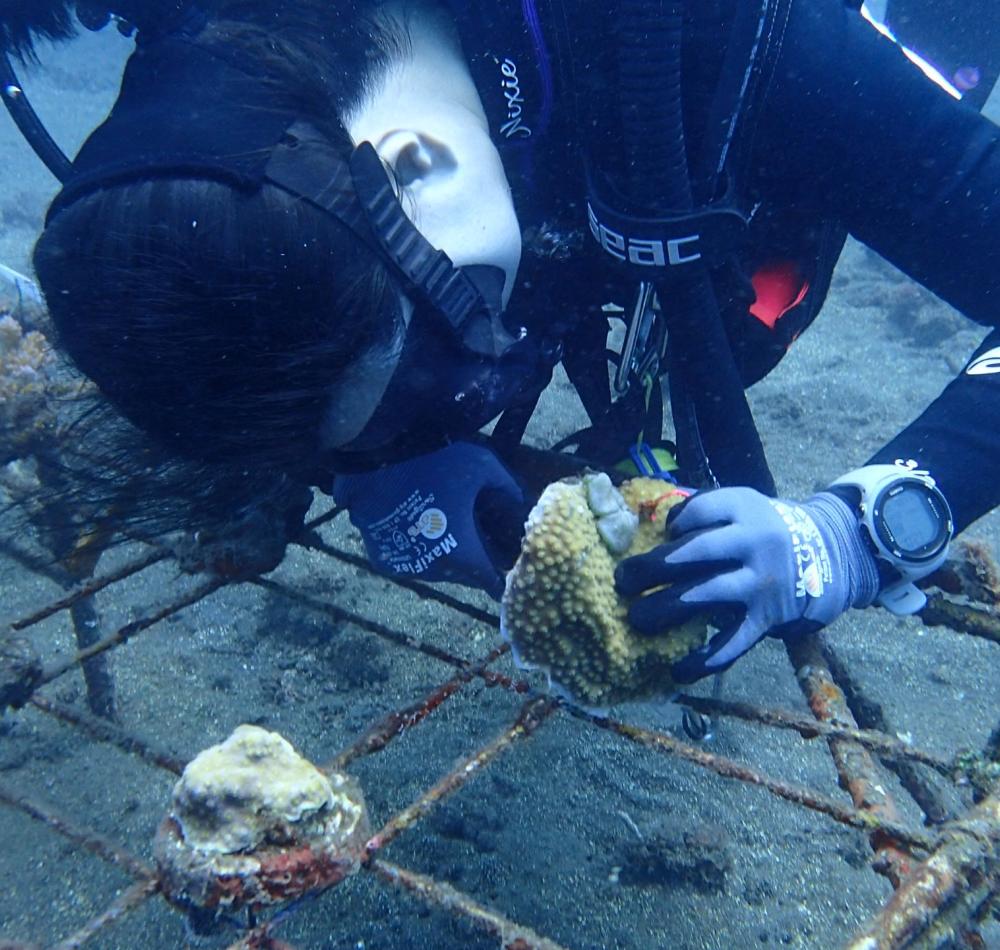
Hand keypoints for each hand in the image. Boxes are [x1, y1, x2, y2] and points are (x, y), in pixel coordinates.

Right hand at [333, 442, 524, 598]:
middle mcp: (435, 568)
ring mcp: (406, 566)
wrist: (374, 458)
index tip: (507, 573)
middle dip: (474, 562)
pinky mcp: (384, 559)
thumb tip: (520, 502)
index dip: (502, 580)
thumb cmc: (433, 463)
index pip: (492, 583)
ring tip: (450, 532)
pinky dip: (419, 551)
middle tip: (480, 541)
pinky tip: (423, 529)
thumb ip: (506, 486)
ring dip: (446, 557)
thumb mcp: (481, 465)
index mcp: (463, 553)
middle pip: (464, 575)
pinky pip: (411, 561)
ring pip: (436, 570)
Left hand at [615, 487, 879, 681]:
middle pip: (697, 553)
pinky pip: (732, 643)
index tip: (660, 535)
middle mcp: (754, 544)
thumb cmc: (762, 528)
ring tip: (635, 619)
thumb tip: (645, 520)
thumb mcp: (740, 505)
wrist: (827, 555)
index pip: (699, 511)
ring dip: (666, 608)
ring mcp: (760, 583)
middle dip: (653, 567)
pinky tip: (676, 669)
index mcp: (743, 509)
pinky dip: (704, 660)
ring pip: (708, 596)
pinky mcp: (766, 619)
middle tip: (621, 580)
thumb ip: (700, 510)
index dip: (672, 523)